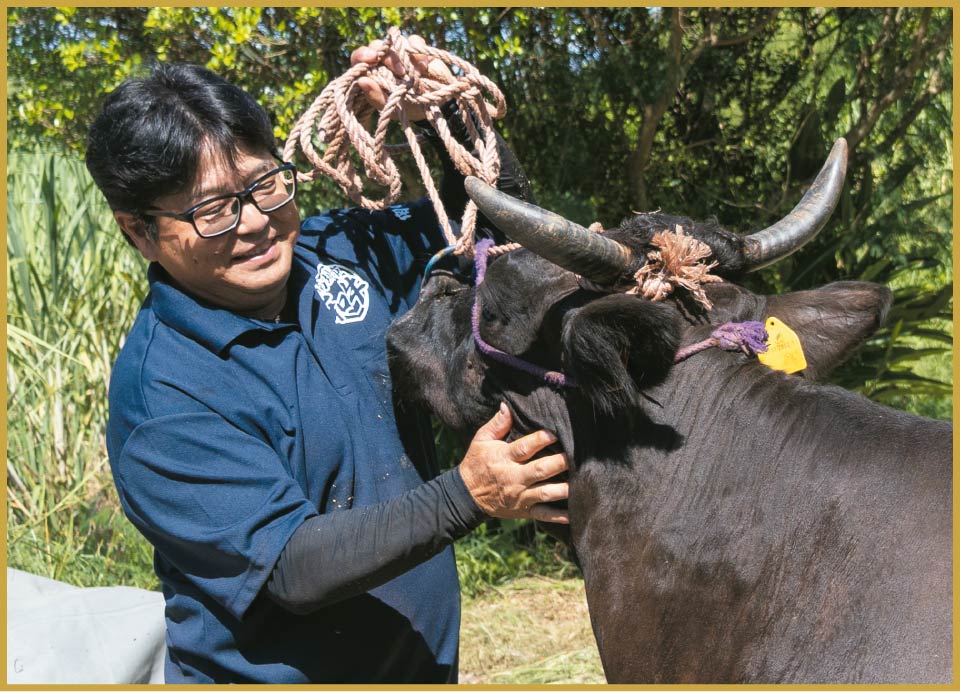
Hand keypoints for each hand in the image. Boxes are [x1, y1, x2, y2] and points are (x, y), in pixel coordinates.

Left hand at [350, 34, 452, 121]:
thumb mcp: (390, 107)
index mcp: (371, 71)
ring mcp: (399, 51)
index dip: (363, 54)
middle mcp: (382, 58)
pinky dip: (419, 53)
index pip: (359, 57)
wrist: (432, 104)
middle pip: (377, 46)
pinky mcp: (416, 47)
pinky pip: (414, 41)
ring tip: (416, 75)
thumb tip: (362, 81)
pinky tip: (424, 68)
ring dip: (406, 58)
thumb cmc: (406, 107)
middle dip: (389, 58)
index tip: (372, 58)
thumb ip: (375, 96)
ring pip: (396, 42)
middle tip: (400, 73)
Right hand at [458, 403, 569, 523]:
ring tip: (581, 482)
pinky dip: (559, 516)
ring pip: (545, 493)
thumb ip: (496, 424)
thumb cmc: (477, 463)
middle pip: (540, 470)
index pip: (524, 448)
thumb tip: (507, 406)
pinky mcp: (524, 510)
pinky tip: (574, 513)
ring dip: (563, 489)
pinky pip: (543, 515)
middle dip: (559, 463)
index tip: (555, 433)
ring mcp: (520, 496)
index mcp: (504, 458)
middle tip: (575, 456)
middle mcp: (514, 477)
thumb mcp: (481, 441)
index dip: (540, 440)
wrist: (467, 496)